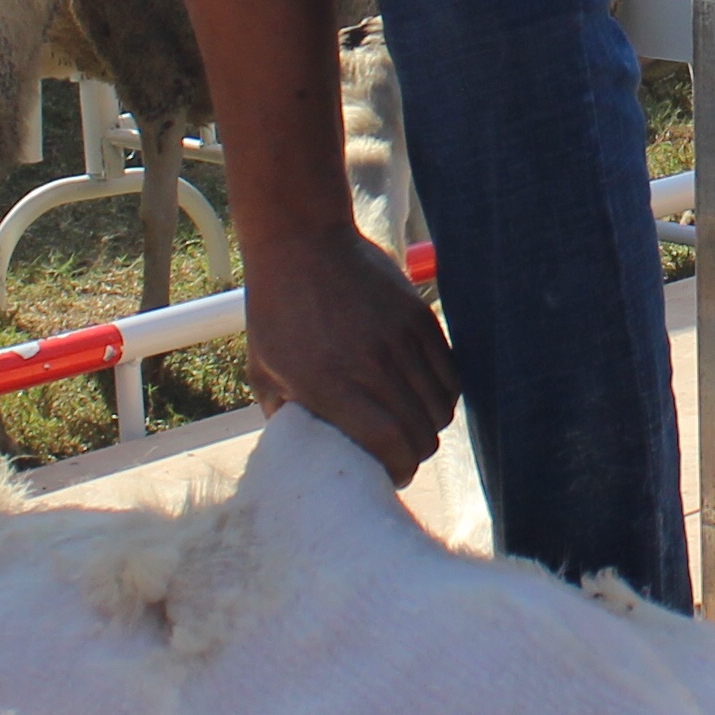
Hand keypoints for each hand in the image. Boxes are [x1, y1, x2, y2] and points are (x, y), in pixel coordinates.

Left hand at [242, 225, 462, 478]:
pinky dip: (443, 391)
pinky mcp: (419, 318)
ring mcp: (402, 340)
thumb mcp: (264, 369)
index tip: (390, 472)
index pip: (392, 444)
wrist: (300, 241)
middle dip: (415, 452)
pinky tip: (424, 392)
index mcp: (332, 386)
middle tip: (400, 452)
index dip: (398, 469)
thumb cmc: (275, 309)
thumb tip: (303, 447)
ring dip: (430, 423)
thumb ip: (285, 413)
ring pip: (442, 405)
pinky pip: (450, 371)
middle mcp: (374, 366)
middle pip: (424, 432)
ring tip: (412, 422)